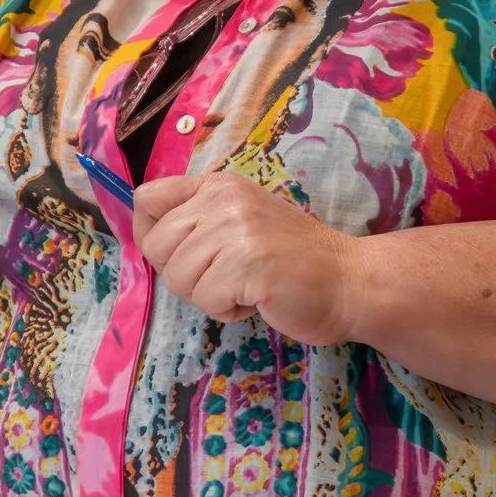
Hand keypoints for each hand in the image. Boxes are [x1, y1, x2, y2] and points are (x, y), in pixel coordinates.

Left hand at [131, 173, 361, 344]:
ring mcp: (237, 230)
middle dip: (181, 274)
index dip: (150, 233)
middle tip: (220, 277)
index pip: (147, 197)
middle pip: (155, 245)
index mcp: (219, 185)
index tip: (176, 254)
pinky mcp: (248, 264)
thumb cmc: (291, 259)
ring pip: (178, 277)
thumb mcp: (241, 222)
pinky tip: (256, 299)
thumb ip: (200, 221)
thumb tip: (148, 239)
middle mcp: (224, 199)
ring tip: (244, 286)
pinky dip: (227, 310)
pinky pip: (206, 299)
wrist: (348, 280)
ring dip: (207, 295)